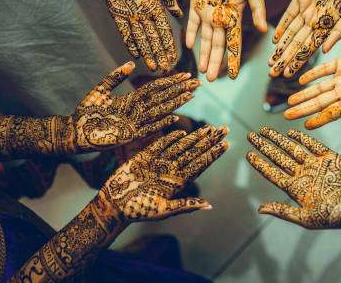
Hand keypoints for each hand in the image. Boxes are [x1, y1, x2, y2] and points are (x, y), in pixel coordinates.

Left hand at [73, 61, 200, 150]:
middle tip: (197, 83)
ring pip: (159, 110)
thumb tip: (132, 64)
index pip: (156, 89)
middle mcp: (137, 111)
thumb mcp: (101, 90)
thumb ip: (115, 77)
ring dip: (175, 103)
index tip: (185, 75)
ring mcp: (134, 123)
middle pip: (162, 98)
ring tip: (190, 95)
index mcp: (132, 101)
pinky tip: (174, 116)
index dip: (171, 82)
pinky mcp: (128, 135)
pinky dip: (160, 122)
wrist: (74, 131)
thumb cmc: (86, 112)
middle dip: (179, 90)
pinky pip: (148, 128)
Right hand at [99, 125, 229, 220]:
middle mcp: (171, 171)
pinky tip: (182, 131)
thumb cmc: (139, 211)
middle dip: (210, 141)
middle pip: (195, 152)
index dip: (213, 154)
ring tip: (209, 128)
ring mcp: (158, 163)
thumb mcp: (164, 211)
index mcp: (178, 182)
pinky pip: (160, 145)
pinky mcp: (144, 157)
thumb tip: (209, 206)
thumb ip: (185, 205)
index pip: (200, 165)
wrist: (114, 205)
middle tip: (225, 129)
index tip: (226, 144)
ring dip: (194, 137)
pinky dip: (170, 138)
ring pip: (180, 146)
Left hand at [186, 0, 266, 80]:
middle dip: (215, 62)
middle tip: (211, 80)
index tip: (232, 76)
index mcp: (236, 16)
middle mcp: (222, 17)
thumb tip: (262, 29)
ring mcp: (208, 11)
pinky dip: (191, 33)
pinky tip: (189, 46)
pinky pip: (193, 22)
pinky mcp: (196, 2)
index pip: (234, 43)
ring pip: (205, 38)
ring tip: (202, 70)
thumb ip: (257, 8)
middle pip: (218, 45)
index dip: (233, 60)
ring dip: (204, 54)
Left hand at [246, 127, 340, 229]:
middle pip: (279, 158)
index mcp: (296, 189)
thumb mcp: (306, 218)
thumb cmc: (335, 217)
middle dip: (264, 146)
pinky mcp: (330, 158)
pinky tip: (290, 132)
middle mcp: (304, 175)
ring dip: (279, 139)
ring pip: (293, 149)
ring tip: (265, 130)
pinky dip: (302, 137)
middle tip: (250, 135)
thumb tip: (259, 209)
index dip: (259, 163)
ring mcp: (316, 165)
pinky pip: (313, 145)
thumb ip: (282, 211)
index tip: (247, 153)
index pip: (272, 173)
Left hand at [268, 0, 340, 77]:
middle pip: (296, 44)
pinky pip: (287, 15)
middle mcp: (314, 22)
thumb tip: (325, 51)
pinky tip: (274, 39)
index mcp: (326, 28)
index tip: (288, 75)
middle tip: (273, 73)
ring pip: (289, 33)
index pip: (309, 49)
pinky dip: (280, 26)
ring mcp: (306, 10)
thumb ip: (338, 32)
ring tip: (271, 61)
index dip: (298, 62)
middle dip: (285, 59)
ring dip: (280, 47)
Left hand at [284, 31, 340, 141]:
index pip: (333, 113)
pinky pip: (325, 69)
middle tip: (286, 115)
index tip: (305, 126)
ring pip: (319, 87)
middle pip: (320, 102)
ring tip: (289, 101)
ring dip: (304, 93)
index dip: (319, 119)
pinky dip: (313, 74)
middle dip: (303, 109)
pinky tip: (300, 79)